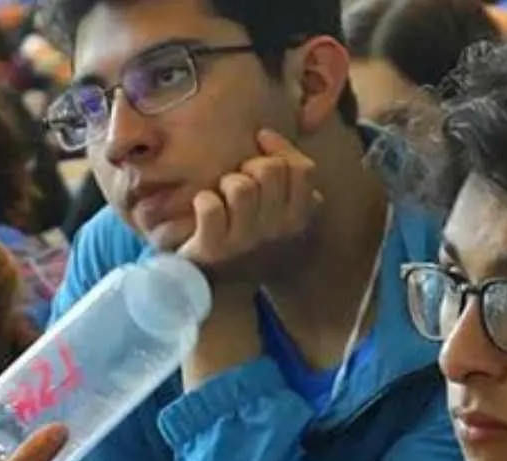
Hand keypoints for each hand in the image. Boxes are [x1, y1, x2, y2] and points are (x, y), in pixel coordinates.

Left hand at [177, 129, 322, 281]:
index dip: (280, 150)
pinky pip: (210, 208)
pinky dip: (204, 200)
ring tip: (223, 194)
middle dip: (251, 166)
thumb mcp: (277, 200)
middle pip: (270, 171)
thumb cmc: (248, 227)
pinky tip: (203, 206)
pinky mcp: (213, 249)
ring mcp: (245, 241)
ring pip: (241, 188)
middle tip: (241, 180)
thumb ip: (285, 165)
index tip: (262, 149)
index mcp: (297, 218)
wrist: (218, 279)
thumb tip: (264, 134)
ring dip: (228, 182)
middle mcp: (276, 232)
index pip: (303, 170)